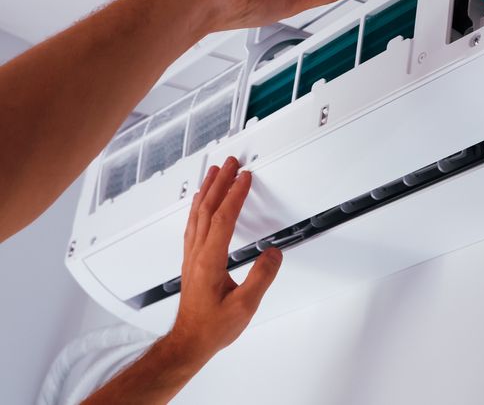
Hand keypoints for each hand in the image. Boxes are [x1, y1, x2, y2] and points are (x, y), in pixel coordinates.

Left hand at [166, 157, 279, 363]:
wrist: (189, 342)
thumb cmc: (212, 327)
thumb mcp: (245, 306)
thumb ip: (261, 277)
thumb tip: (273, 252)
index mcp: (209, 260)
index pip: (223, 218)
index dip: (235, 195)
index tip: (245, 177)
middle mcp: (197, 254)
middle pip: (207, 208)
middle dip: (220, 182)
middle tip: (230, 163)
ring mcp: (191, 256)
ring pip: (196, 214)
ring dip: (207, 190)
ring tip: (214, 172)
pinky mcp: (191, 261)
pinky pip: (193, 224)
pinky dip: (199, 206)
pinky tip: (202, 202)